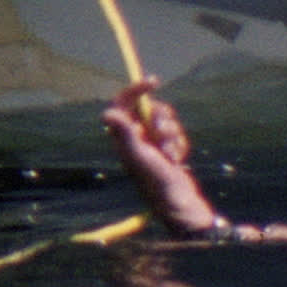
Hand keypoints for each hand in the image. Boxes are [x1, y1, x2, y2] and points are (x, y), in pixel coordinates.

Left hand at [102, 77, 217, 235]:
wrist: (178, 204)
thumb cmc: (156, 183)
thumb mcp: (140, 156)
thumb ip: (125, 134)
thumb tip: (107, 113)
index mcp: (122, 138)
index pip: (123, 104)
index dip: (135, 90)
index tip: (153, 83)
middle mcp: (134, 139)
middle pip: (149, 110)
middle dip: (163, 119)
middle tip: (163, 136)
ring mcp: (151, 145)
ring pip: (165, 121)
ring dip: (173, 135)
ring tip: (171, 156)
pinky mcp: (166, 151)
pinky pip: (176, 135)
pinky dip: (180, 145)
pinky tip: (177, 161)